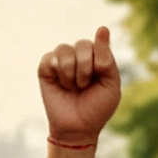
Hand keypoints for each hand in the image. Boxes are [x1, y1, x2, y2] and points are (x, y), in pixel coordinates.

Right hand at [39, 26, 120, 147]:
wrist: (78, 129)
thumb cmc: (97, 108)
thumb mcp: (111, 84)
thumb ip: (108, 58)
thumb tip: (102, 28)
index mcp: (96, 58)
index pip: (98, 43)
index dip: (99, 60)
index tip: (100, 73)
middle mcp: (78, 56)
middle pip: (82, 44)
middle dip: (86, 68)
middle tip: (85, 86)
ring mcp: (61, 60)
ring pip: (64, 49)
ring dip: (71, 73)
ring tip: (73, 87)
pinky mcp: (46, 68)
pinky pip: (50, 58)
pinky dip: (58, 73)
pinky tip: (61, 84)